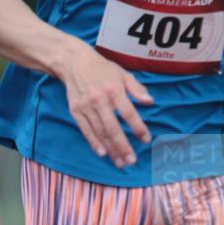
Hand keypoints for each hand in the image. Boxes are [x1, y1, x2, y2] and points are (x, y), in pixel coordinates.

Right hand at [59, 41, 152, 167]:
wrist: (73, 62)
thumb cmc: (101, 68)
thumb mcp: (122, 73)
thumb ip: (136, 88)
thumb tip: (150, 101)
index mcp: (113, 90)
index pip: (128, 113)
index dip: (138, 127)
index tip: (146, 139)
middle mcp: (99, 100)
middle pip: (112, 128)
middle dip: (123, 146)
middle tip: (132, 160)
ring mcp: (86, 107)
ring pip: (100, 132)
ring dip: (111, 149)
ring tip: (120, 162)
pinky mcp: (76, 111)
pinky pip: (86, 130)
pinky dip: (94, 143)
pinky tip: (103, 153)